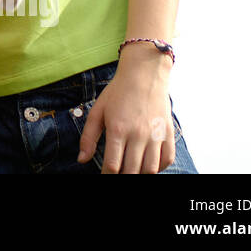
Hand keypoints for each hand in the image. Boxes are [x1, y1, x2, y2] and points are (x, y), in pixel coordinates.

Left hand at [78, 45, 175, 172]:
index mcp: (118, 129)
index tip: (104, 175)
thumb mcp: (97, 111)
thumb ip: (88, 136)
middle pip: (132, 170)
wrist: (144, 74)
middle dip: (123, 176)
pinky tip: (147, 164)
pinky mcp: (169, 133)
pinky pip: (166, 160)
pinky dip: (158, 168)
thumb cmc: (118, 92)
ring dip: (140, 174)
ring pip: (150, 169)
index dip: (107, 175)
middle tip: (117, 172)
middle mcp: (138, 134)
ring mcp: (156, 135)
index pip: (113, 165)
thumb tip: (81, 160)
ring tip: (132, 170)